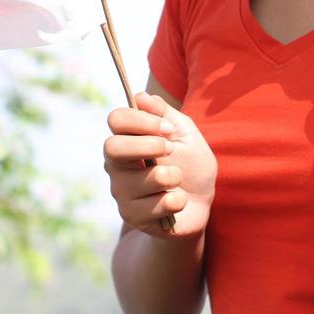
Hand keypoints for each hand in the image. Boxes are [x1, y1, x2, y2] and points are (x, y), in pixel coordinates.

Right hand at [103, 91, 216, 238]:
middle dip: (150, 146)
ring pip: (144, 179)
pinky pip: (157, 205)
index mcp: (127, 139)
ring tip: (178, 181)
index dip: (142, 120)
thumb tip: (141, 96)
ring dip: (173, 177)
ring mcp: (121, 192)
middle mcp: (117, 165)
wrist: (200, 204)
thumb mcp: (184, 133)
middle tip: (171, 150)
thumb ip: (164, 113)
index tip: (168, 129)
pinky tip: (176, 203)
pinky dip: (177, 201)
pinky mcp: (132, 216)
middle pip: (113, 147)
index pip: (116, 119)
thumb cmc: (190, 165)